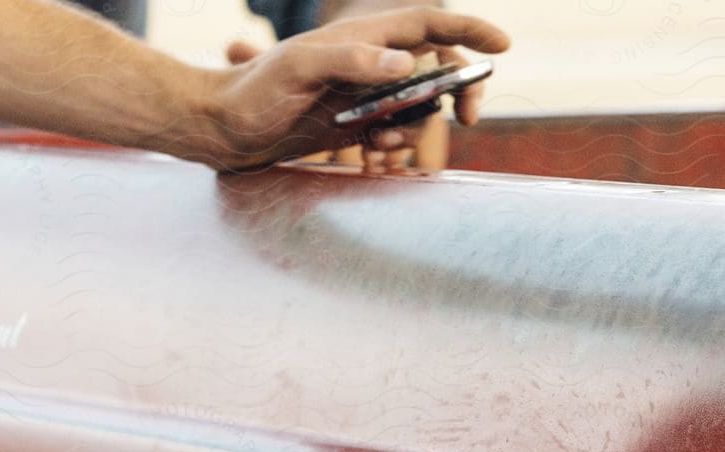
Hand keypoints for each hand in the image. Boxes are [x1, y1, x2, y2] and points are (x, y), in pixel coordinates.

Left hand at [200, 7, 506, 170]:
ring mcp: (363, 95)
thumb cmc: (253, 91)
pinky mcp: (353, 125)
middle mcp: (370, 62)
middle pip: (435, 69)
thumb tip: (407, 66)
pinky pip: (393, 132)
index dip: (469, 31)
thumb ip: (352, 60)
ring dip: (415, 127)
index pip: (428, 24)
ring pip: (417, 107)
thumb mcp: (299, 69)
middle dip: (453, 93)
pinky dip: (394, 145)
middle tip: (466, 117)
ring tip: (382, 142)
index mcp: (364, 37)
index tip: (502, 46)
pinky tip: (375, 155)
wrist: (222, 128)